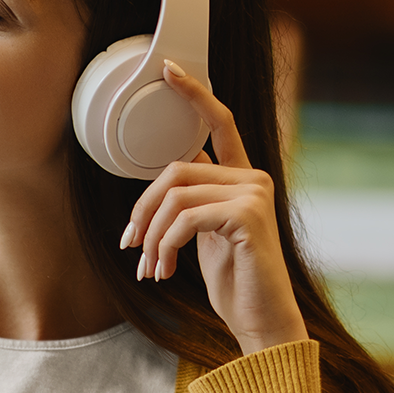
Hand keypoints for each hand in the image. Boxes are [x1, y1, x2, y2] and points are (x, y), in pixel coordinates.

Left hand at [119, 61, 306, 354]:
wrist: (262, 321)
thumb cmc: (236, 284)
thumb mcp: (207, 237)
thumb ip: (193, 206)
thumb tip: (161, 194)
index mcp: (244, 178)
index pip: (219, 124)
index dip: (195, 94)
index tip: (170, 71)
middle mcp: (254, 178)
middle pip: (177, 169)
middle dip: (143, 208)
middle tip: (130, 244)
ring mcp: (254, 195)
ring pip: (176, 196)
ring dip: (152, 236)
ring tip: (150, 266)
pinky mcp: (248, 217)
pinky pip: (185, 219)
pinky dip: (165, 245)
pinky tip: (164, 269)